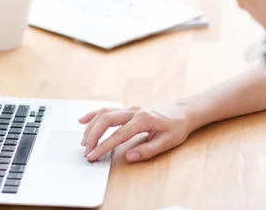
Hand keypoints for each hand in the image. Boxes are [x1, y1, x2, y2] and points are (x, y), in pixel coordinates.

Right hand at [78, 104, 192, 162]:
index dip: (104, 146)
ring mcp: (130, 109)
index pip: (119, 134)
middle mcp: (134, 111)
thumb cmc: (176, 127)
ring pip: (105, 113)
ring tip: (83, 141)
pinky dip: (94, 114)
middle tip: (86, 150)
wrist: (182, 112)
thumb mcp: (167, 142)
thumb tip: (129, 157)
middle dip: (93, 135)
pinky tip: (83, 120)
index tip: (93, 155)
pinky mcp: (128, 109)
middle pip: (107, 119)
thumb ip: (148, 150)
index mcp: (144, 120)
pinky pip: (107, 109)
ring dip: (91, 126)